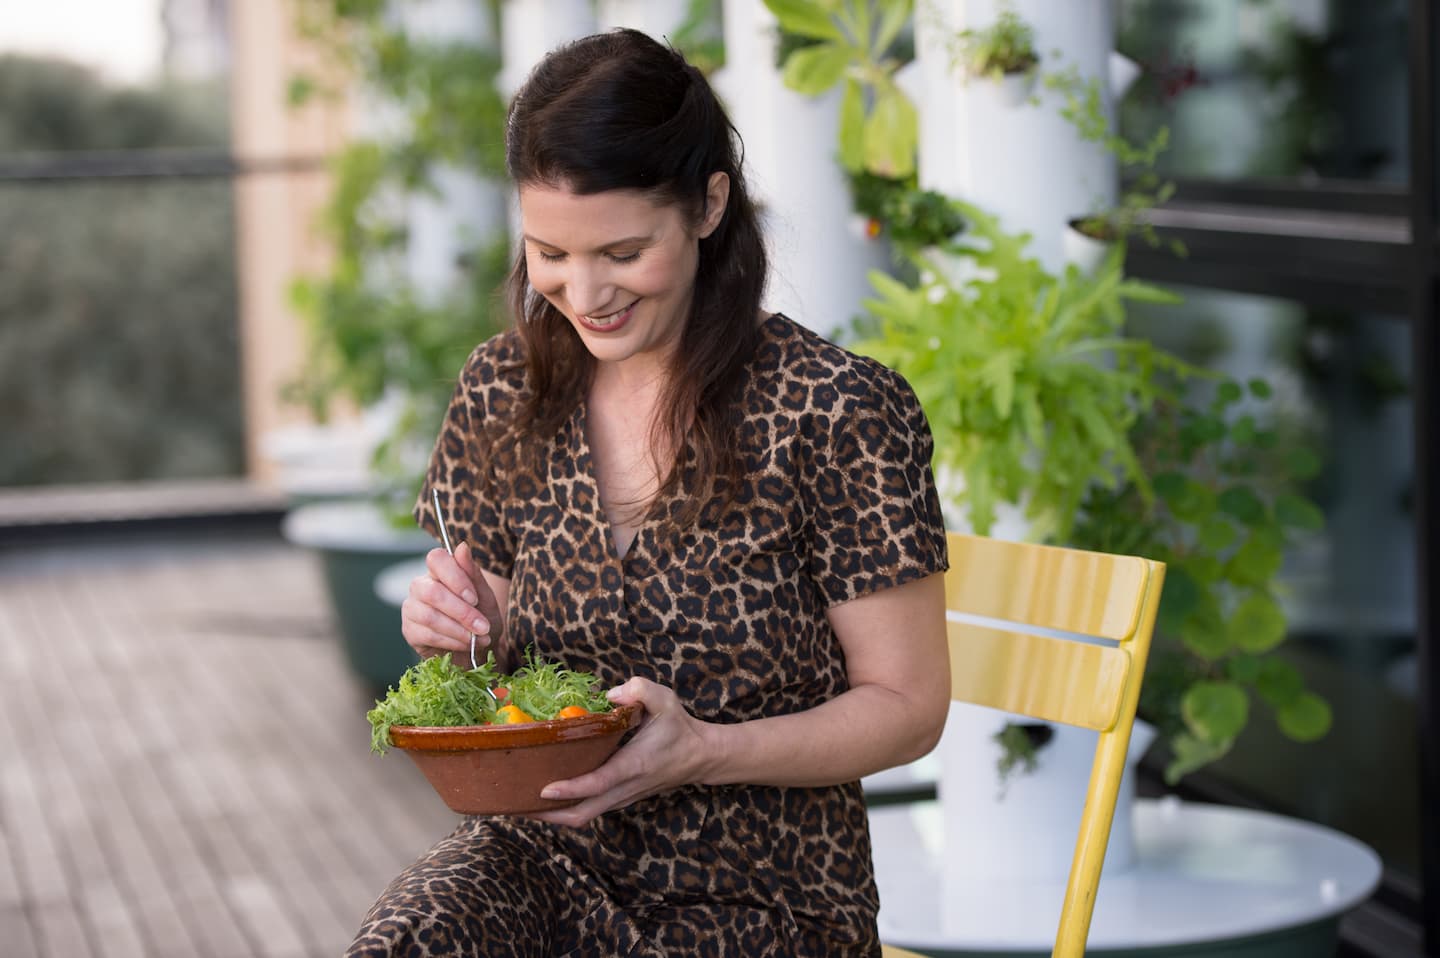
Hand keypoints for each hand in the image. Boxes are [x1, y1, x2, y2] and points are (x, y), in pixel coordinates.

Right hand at [401, 541, 505, 664]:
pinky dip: (452, 641)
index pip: (436, 559)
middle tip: (483, 626)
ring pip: (429, 616)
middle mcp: (420, 586)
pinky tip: (466, 644)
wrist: (477, 651)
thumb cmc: (481, 619)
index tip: (474, 598)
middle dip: (461, 612)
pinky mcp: (409, 631)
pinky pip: (428, 634)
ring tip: (479, 638)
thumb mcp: (485, 597)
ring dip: (459, 629)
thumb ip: (473, 573)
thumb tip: (462, 546)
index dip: (455, 577)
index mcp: (439, 571)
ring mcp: (411, 609)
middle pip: (432, 592)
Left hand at [530, 677, 715, 826]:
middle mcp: (624, 788)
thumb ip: (640, 689)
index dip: (570, 789)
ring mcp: (621, 798)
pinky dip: (563, 808)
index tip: (543, 790)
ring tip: (518, 801)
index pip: (598, 783)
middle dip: (546, 814)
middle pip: (581, 814)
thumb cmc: (679, 727)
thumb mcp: (665, 699)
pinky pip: (587, 811)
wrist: (699, 757)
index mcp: (633, 765)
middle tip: (513, 803)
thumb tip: (610, 694)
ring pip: (582, 817)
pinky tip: (543, 796)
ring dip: (551, 815)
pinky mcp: (618, 799)